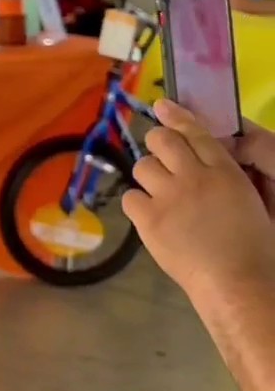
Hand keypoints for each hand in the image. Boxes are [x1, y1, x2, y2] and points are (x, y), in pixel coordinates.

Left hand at [123, 100, 274, 302]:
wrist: (238, 284)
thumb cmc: (259, 251)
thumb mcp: (259, 205)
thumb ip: (237, 180)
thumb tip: (220, 165)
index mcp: (226, 173)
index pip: (196, 133)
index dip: (177, 117)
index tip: (162, 106)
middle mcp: (194, 177)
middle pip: (161, 140)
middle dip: (159, 144)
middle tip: (164, 161)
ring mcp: (168, 197)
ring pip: (142, 166)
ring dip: (150, 177)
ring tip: (161, 195)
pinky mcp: (148, 219)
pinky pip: (130, 198)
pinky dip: (139, 205)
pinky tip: (151, 217)